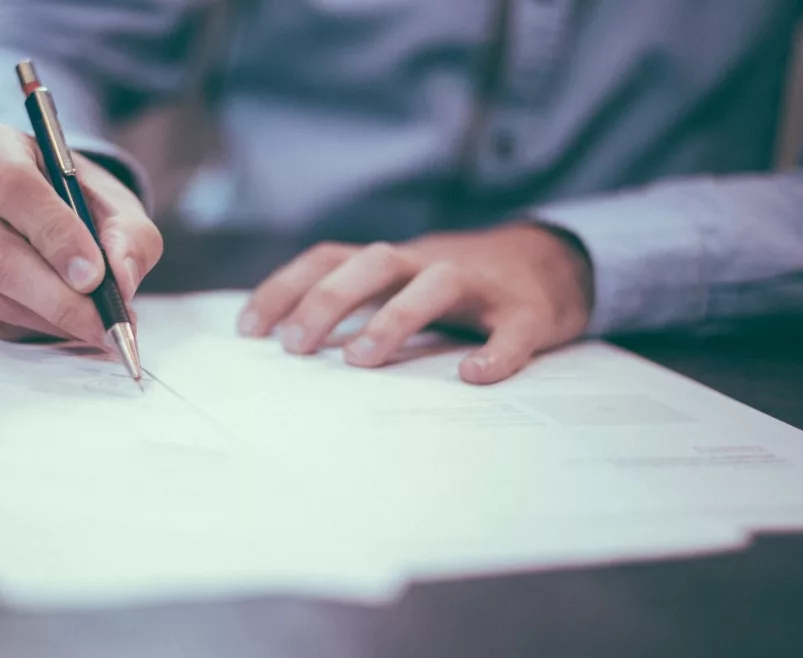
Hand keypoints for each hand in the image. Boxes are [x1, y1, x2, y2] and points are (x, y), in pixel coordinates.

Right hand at [0, 123, 161, 342]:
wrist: (41, 214)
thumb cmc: (78, 203)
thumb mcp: (117, 207)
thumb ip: (129, 238)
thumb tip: (121, 279)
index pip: (14, 188)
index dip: (56, 236)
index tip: (94, 276)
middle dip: (59, 298)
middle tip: (104, 323)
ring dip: (48, 319)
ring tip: (92, 325)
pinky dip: (25, 328)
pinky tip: (55, 321)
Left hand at [237, 223, 593, 383]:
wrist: (554, 262)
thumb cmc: (459, 286)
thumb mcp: (403, 284)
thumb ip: (358, 305)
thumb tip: (289, 347)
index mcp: (394, 262)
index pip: (329, 259)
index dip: (286, 287)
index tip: (249, 329)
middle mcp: (430, 262)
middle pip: (373, 263)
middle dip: (328, 300)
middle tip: (295, 347)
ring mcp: (480, 285)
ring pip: (435, 285)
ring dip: (395, 318)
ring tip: (361, 360)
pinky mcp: (528, 311)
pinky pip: (512, 329)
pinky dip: (495, 352)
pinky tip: (474, 376)